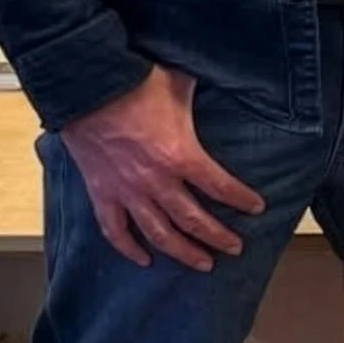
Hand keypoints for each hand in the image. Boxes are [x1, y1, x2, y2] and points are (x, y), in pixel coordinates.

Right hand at [56, 65, 265, 270]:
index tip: (256, 209)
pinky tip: (144, 260)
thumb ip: (201, 93)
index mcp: (180, 155)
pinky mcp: (101, 193)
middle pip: (193, 221)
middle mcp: (156, 181)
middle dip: (218, 237)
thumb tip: (223, 79)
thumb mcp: (179, 83)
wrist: (87, 86)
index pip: (220, 186)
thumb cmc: (135, 82)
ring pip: (159, 234)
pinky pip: (115, 230)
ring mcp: (127, 191)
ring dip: (183, 252)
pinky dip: (129, 249)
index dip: (241, 199)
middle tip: (235, 248)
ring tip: (202, 263)